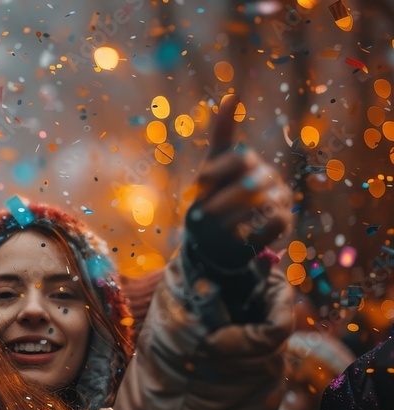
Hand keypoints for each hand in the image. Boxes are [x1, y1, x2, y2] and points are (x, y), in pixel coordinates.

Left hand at [187, 94, 292, 270]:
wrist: (218, 239)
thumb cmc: (212, 201)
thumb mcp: (209, 172)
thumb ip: (221, 136)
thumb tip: (231, 96)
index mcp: (246, 162)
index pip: (238, 158)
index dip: (217, 172)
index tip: (199, 187)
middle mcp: (266, 176)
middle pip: (248, 185)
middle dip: (221, 203)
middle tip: (203, 216)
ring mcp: (278, 197)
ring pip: (260, 205)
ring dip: (233, 219)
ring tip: (218, 229)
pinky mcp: (284, 219)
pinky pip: (275, 222)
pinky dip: (254, 230)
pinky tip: (238, 236)